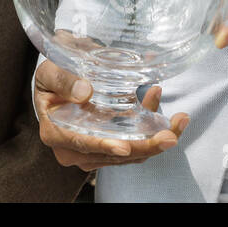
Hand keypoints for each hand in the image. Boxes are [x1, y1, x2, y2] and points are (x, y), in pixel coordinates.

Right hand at [33, 60, 188, 172]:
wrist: (58, 81)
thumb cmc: (52, 77)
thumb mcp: (48, 72)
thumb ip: (62, 79)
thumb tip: (85, 92)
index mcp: (55, 134)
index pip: (82, 144)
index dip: (104, 146)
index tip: (125, 146)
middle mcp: (74, 151)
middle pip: (114, 155)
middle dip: (145, 146)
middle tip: (171, 134)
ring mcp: (94, 152)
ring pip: (130, 153)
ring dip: (156, 138)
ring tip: (179, 119)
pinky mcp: (111, 147)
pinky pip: (135, 145)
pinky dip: (153, 130)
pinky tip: (165, 111)